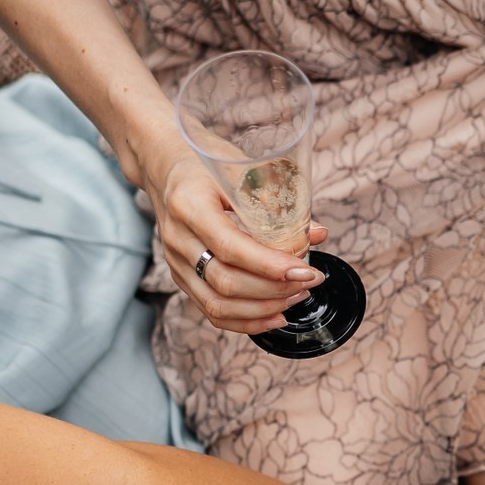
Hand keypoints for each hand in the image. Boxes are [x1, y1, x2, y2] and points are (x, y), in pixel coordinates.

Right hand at [135, 135, 327, 336]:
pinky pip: (211, 311)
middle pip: (226, 281)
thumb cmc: (205, 163)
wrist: (165, 166)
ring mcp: (175, 262)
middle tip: (309, 282)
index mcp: (189, 205)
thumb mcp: (241, 169)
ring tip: (296, 297)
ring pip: (218, 304)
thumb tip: (319, 234)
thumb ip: (278, 203)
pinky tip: (274, 316)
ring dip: (263, 308)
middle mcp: (177, 238)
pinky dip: (245, 321)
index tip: (305, 270)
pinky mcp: (181, 276)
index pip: (230, 247)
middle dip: (274, 289)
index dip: (270, 265)